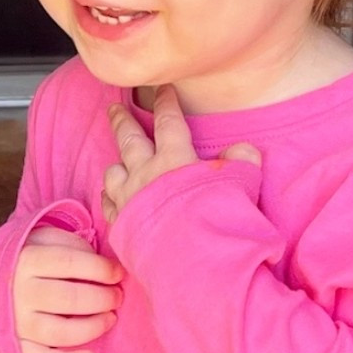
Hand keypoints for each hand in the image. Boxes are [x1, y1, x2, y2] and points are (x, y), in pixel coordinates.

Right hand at [13, 225, 123, 352]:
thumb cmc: (31, 261)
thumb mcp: (46, 240)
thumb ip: (72, 246)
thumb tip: (105, 266)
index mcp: (27, 260)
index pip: (69, 263)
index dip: (101, 269)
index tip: (118, 273)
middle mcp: (19, 292)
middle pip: (68, 299)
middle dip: (102, 299)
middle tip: (116, 297)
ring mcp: (17, 323)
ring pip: (59, 332)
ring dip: (92, 327)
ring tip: (110, 319)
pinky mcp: (17, 346)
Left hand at [102, 82, 260, 226]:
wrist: (190, 262)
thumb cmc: (216, 223)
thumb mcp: (238, 187)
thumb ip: (241, 163)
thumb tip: (244, 149)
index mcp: (174, 159)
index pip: (169, 121)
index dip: (166, 102)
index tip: (163, 90)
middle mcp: (146, 174)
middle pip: (129, 139)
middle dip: (122, 120)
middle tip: (114, 106)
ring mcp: (129, 200)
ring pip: (113, 172)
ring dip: (117, 164)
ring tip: (118, 161)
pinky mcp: (121, 226)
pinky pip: (108, 205)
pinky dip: (109, 197)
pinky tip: (112, 198)